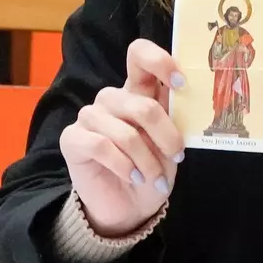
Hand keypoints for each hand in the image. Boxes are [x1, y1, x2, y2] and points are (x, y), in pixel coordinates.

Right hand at [59, 39, 186, 236]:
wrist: (128, 207)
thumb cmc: (153, 169)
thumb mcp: (170, 141)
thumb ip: (174, 114)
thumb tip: (191, 91)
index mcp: (137, 90)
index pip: (139, 54)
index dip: (160, 61)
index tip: (182, 83)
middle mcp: (112, 99)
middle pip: (140, 105)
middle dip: (165, 136)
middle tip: (177, 156)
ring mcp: (89, 117)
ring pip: (124, 132)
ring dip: (146, 160)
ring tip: (155, 179)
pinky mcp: (72, 139)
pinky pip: (101, 146)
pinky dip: (123, 165)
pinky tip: (133, 177)